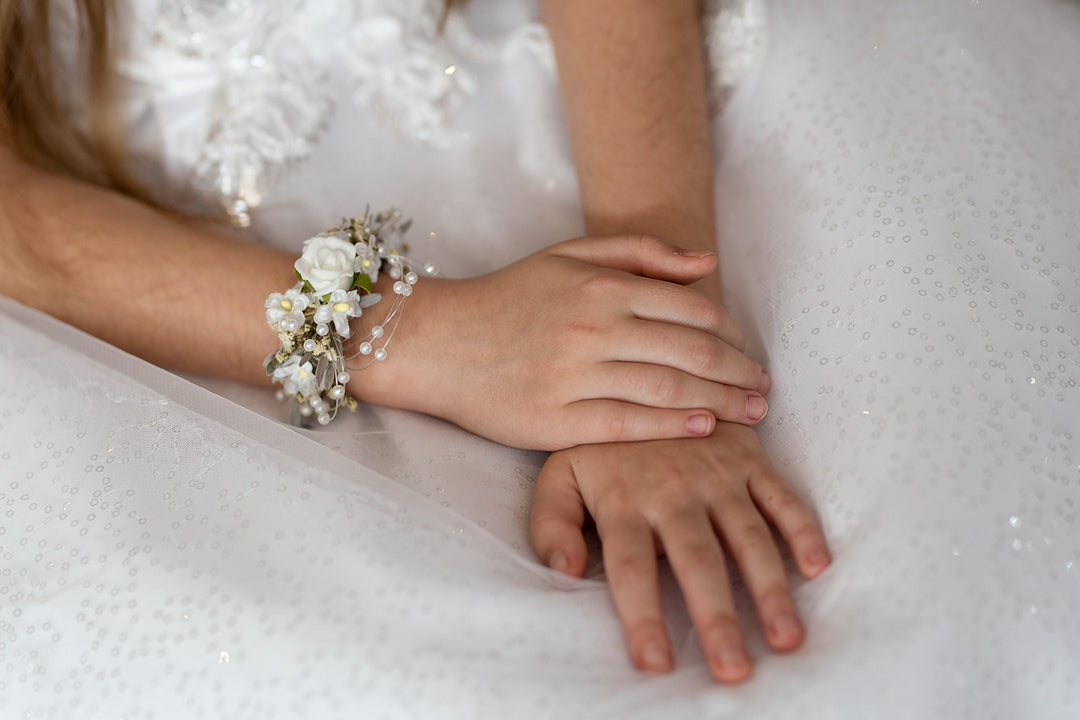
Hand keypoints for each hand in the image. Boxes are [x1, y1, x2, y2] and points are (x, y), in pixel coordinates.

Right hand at [359, 235, 769, 449]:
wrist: (438, 342)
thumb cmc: (509, 298)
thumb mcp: (568, 255)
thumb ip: (640, 254)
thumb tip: (707, 267)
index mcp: (600, 286)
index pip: (691, 310)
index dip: (732, 334)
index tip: (748, 353)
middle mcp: (592, 328)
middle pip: (691, 352)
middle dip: (739, 373)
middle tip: (764, 390)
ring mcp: (574, 375)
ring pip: (668, 389)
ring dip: (721, 402)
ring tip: (751, 414)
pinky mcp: (555, 420)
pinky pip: (628, 424)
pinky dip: (673, 427)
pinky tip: (705, 428)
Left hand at [529, 423, 830, 682]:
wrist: (648, 373)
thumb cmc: (600, 443)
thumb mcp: (560, 474)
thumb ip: (552, 523)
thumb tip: (564, 573)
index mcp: (623, 500)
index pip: (629, 566)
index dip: (641, 615)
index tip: (655, 663)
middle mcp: (672, 490)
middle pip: (696, 560)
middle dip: (716, 617)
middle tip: (733, 669)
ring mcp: (716, 474)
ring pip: (747, 536)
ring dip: (769, 588)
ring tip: (786, 637)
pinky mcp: (748, 459)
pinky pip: (781, 496)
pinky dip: (802, 529)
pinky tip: (817, 568)